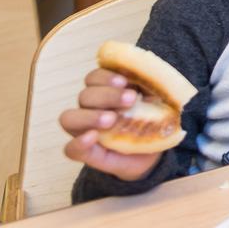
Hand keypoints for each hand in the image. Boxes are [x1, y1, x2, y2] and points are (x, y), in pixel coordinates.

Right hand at [60, 67, 164, 181]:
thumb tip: (152, 73)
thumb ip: (152, 86)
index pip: (94, 78)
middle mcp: (91, 109)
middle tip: (130, 100)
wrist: (156, 152)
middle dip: (107, 96)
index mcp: (106, 92)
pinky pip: (70, 149)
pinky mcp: (87, 154)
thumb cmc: (155, 119)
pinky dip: (78, 142)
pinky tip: (93, 137)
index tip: (125, 81)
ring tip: (112, 119)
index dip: (106, 77)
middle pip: (85, 96)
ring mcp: (85, 131)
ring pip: (70, 118)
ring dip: (90, 116)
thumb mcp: (159, 100)